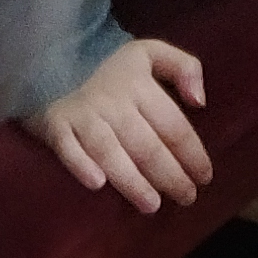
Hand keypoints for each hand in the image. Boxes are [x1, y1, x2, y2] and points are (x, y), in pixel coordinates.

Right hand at [33, 38, 212, 211]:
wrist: (53, 58)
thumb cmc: (111, 67)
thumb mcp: (151, 53)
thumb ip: (184, 67)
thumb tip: (200, 102)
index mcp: (139, 84)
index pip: (172, 124)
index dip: (192, 152)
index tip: (205, 176)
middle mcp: (113, 101)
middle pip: (145, 144)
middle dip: (170, 175)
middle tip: (187, 198)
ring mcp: (83, 114)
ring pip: (110, 151)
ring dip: (132, 180)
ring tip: (152, 205)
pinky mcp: (55, 124)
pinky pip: (67, 147)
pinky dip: (81, 164)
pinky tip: (97, 184)